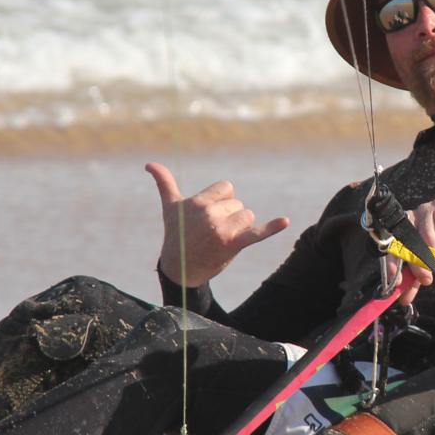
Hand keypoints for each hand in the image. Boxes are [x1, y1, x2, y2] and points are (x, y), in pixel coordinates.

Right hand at [146, 162, 289, 288]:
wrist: (180, 270)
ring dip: (240, 227)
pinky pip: (258, 233)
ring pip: (248, 216)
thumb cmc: (177, 236)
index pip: (227, 188)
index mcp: (198, 202)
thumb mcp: (170, 208)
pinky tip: (285, 221)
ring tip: (222, 239)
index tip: (209, 215)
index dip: (222, 201)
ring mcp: (223, 229)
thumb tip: (149, 163)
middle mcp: (210, 214)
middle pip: (238, 204)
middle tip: (212, 232)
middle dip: (229, 216)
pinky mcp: (235, 244)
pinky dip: (273, 227)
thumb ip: (164, 183)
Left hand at [396, 198, 434, 305]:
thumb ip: (414, 281)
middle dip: (416, 264)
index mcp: (399, 232)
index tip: (397, 282)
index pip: (390, 248)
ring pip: (426, 235)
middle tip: (426, 279)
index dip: (392, 264)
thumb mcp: (425, 265)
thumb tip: (403, 300)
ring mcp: (424, 210)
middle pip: (407, 241)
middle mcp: (408, 219)